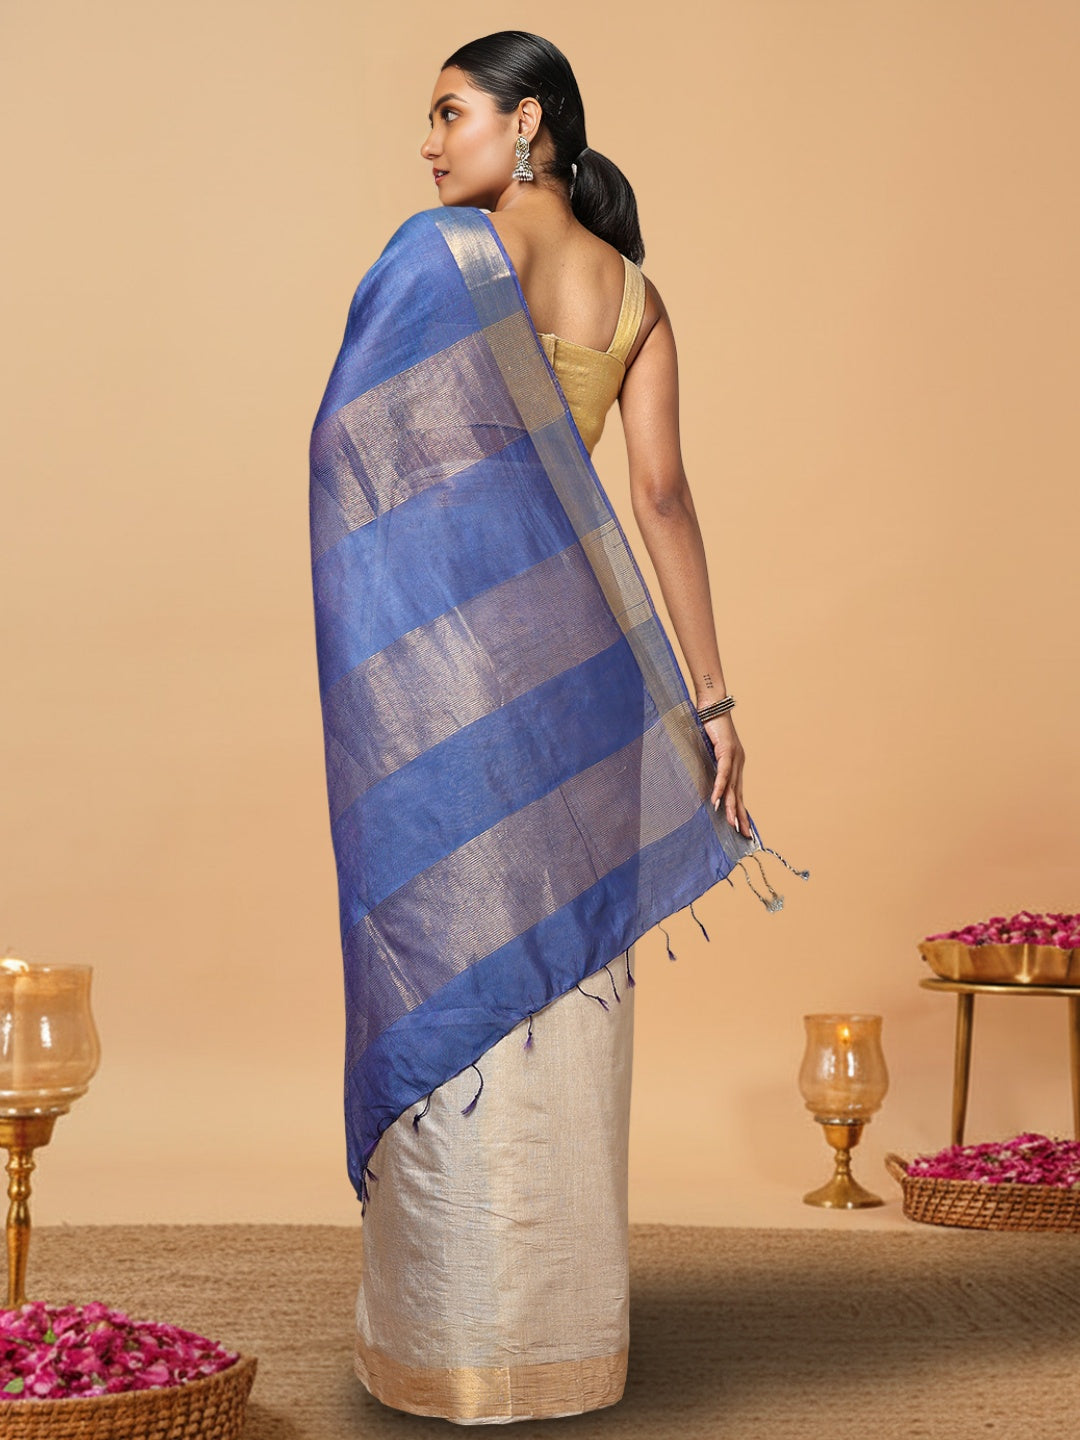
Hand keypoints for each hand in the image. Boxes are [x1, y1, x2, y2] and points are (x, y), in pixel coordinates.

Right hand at [702, 711, 748, 836]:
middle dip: (741, 816)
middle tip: (744, 835)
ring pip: (733, 788)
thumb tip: (701, 782)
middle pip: (740, 795)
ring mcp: (734, 757)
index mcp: (735, 765)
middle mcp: (738, 763)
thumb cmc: (707, 726)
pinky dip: (720, 788)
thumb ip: (709, 766)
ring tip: (731, 824)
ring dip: (731, 807)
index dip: (741, 811)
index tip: (742, 829)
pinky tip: (718, 801)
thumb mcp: (708, 751)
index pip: (739, 793)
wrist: (711, 704)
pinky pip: (723, 774)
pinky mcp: (727, 750)